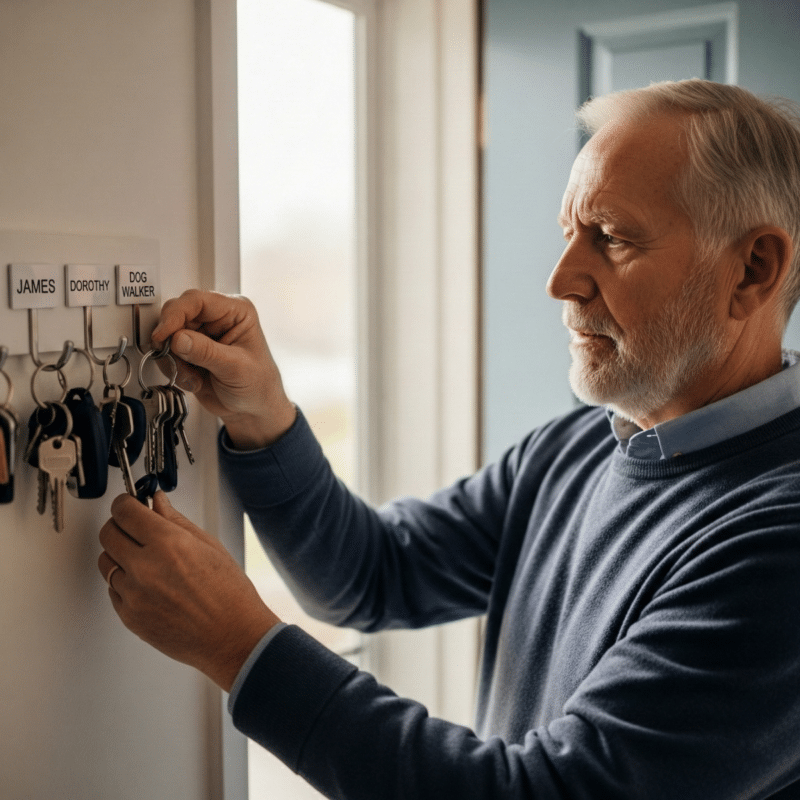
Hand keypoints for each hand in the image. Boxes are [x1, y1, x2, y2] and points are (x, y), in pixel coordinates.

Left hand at [98, 492, 279, 691]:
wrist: (231, 636)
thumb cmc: (229, 594)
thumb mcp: (209, 546)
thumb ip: (176, 521)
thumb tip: (157, 502)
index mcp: (168, 544)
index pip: (124, 511)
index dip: (125, 503)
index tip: (128, 503)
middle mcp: (145, 568)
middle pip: (108, 534)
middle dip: (118, 525)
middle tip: (133, 527)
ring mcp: (134, 594)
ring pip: (105, 563)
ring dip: (119, 555)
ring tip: (144, 559)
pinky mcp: (129, 617)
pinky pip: (113, 590)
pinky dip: (124, 582)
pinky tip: (148, 583)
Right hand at [151, 290, 295, 448]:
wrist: (252, 410)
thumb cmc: (259, 385)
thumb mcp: (236, 368)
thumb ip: (207, 352)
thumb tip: (178, 338)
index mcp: (235, 311)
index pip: (196, 301)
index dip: (175, 315)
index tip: (163, 335)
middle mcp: (216, 318)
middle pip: (176, 315)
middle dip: (172, 341)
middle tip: (176, 360)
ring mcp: (201, 334)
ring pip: (168, 336)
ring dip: (174, 360)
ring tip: (194, 377)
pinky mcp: (189, 351)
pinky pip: (167, 354)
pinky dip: (175, 369)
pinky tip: (194, 380)